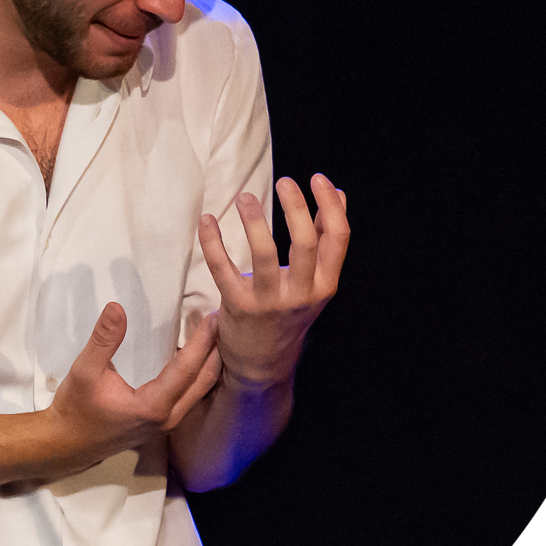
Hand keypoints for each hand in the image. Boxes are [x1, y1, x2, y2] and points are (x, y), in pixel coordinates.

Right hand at [47, 301, 222, 464]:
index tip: (213, 317)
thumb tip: (117, 308)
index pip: (186, 369)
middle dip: (215, 350)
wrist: (67, 443)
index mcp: (153, 407)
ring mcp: (167, 423)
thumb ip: (103, 339)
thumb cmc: (75, 408)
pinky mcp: (162, 422)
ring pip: (200, 390)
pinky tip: (194, 355)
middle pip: (203, 381)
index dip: (202, 341)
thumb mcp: (84, 370)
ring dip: (209, 362)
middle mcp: (167, 418)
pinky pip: (190, 395)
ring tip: (212, 333)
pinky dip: (198, 373)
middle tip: (221, 319)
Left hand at [198, 173, 349, 389]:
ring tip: (244, 197)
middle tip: (285, 182)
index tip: (317, 179)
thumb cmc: (289, 313)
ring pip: (264, 254)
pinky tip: (207, 220)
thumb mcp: (314, 282)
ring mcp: (269, 302)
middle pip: (304, 243)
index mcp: (324, 285)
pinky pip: (222, 268)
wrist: (262, 365)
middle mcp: (301, 294)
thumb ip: (323, 240)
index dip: (330, 206)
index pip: (337, 239)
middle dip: (295, 208)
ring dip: (253, 220)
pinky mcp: (238, 307)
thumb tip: (338, 195)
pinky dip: (212, 241)